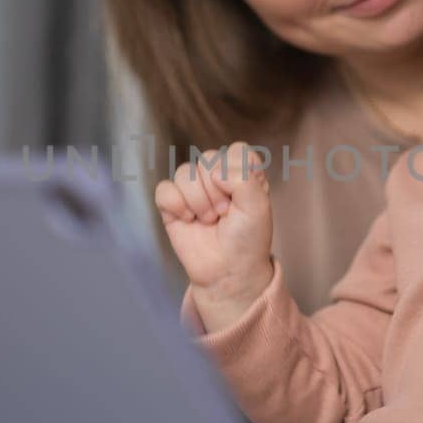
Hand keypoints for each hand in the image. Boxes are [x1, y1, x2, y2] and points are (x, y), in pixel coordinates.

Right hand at [154, 141, 273, 318]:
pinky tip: (187, 219)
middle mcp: (217, 176)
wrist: (227, 271)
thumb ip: (243, 176)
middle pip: (207, 159)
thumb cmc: (247, 240)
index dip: (237, 173)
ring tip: (208, 220)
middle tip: (224, 215)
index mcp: (242, 172)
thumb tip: (213, 170)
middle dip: (217, 191)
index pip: (237, 150)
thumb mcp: (258, 206)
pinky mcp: (172, 204)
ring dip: (198, 201)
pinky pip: (164, 189)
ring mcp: (192, 189)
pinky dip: (175, 205)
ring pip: (185, 172)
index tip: (242, 199)